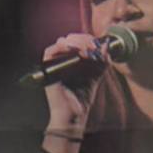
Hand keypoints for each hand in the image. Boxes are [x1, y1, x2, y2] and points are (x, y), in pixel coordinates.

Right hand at [40, 33, 100, 152]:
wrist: (74, 113)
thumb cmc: (83, 97)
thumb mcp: (96, 75)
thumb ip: (101, 60)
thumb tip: (106, 45)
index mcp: (71, 60)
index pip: (78, 41)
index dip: (88, 39)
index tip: (99, 43)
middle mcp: (61, 60)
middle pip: (70, 39)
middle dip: (84, 39)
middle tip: (95, 44)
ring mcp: (53, 64)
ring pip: (62, 43)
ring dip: (77, 42)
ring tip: (88, 49)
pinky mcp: (46, 68)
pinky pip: (50, 51)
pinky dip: (63, 47)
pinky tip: (78, 51)